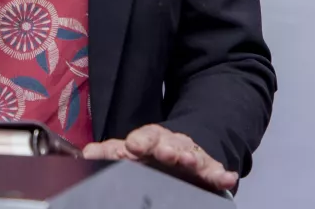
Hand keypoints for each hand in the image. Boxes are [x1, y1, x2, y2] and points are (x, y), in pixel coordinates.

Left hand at [82, 124, 237, 192]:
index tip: (133, 145)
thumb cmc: (151, 152)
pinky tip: (227, 177)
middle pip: (169, 143)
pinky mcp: (207, 169)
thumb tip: (88, 153)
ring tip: (189, 160)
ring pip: (191, 154)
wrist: (181, 148)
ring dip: (190, 157)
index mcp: (151, 140)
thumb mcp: (130, 151)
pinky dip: (221, 174)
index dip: (140, 140)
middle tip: (164, 152)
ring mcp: (190, 156)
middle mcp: (171, 145)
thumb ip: (110, 153)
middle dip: (166, 146)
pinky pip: (215, 170)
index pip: (145, 136)